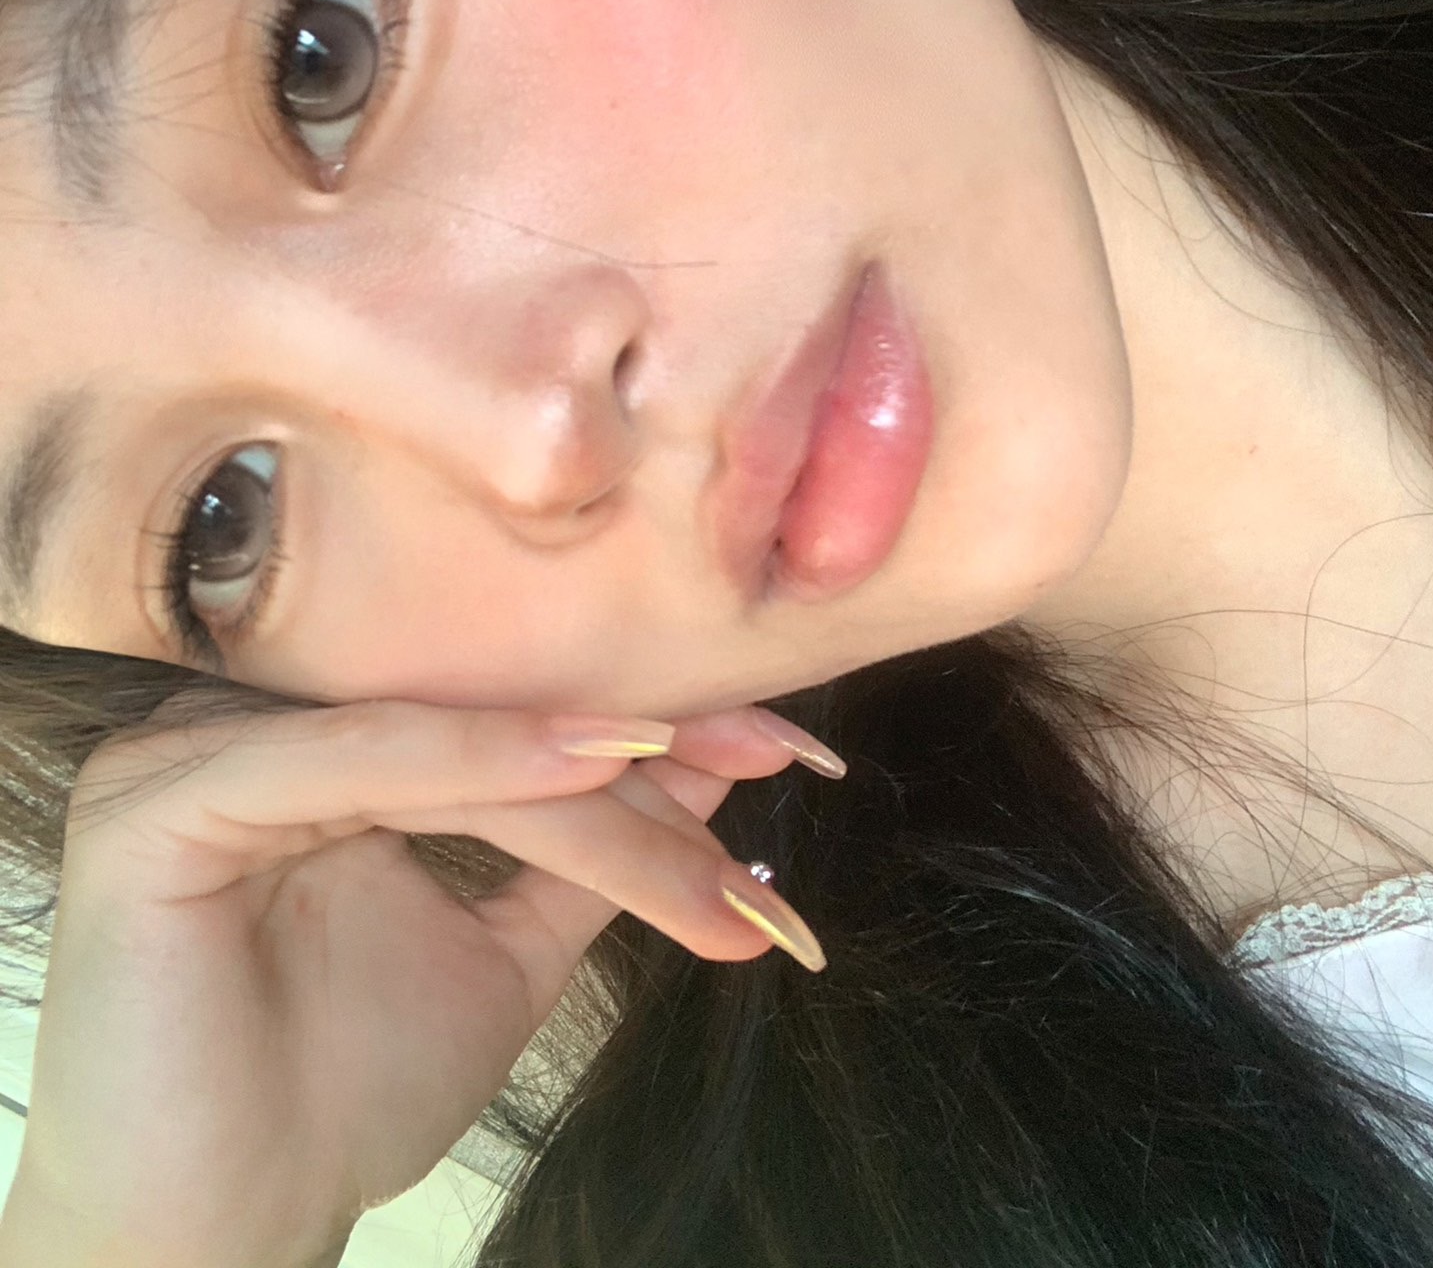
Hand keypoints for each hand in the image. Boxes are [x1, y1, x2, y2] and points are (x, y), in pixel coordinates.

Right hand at [0, 696, 830, 1267]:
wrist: (218, 1241)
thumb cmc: (338, 1097)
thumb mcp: (502, 951)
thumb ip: (586, 848)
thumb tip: (711, 751)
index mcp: (314, 747)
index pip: (498, 709)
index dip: (647, 718)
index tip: (785, 742)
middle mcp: (246, 723)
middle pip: (475, 713)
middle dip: (641, 742)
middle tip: (780, 761)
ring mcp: (189, 749)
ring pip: (433, 736)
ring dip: (587, 778)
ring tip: (708, 821)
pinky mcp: (156, 799)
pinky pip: (349, 758)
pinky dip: (478, 759)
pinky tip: (597, 770)